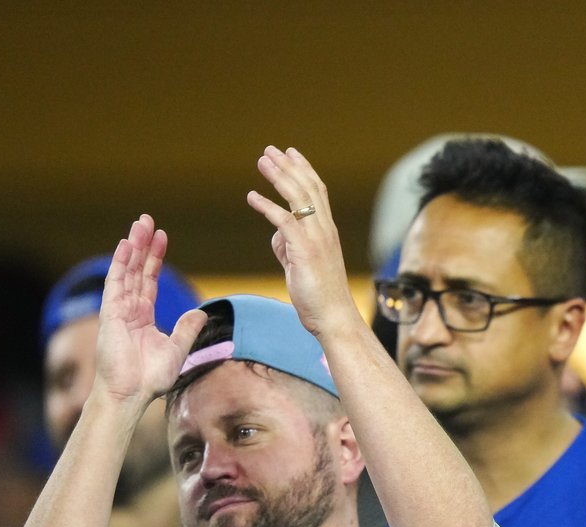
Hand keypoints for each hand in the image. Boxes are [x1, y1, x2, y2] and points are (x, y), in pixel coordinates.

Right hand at [93, 215, 207, 404]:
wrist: (131, 394)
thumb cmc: (151, 378)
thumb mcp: (177, 350)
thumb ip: (187, 329)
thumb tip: (202, 313)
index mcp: (143, 316)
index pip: (149, 280)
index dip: (154, 259)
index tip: (161, 237)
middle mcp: (129, 309)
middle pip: (136, 270)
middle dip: (142, 245)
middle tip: (147, 220)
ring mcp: (118, 310)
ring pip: (125, 271)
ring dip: (132, 247)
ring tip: (139, 224)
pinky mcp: (110, 314)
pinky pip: (115, 284)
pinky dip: (120, 264)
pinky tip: (126, 245)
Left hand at [246, 146, 359, 337]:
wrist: (333, 317)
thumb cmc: (318, 296)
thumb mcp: (302, 265)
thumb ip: (289, 246)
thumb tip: (276, 235)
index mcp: (327, 231)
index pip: (318, 191)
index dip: (304, 170)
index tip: (291, 153)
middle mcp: (325, 230)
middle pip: (307, 187)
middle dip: (288, 166)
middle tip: (270, 150)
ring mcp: (317, 239)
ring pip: (298, 198)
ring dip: (278, 176)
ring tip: (262, 161)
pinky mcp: (305, 250)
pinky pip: (285, 221)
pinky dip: (267, 206)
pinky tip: (252, 197)